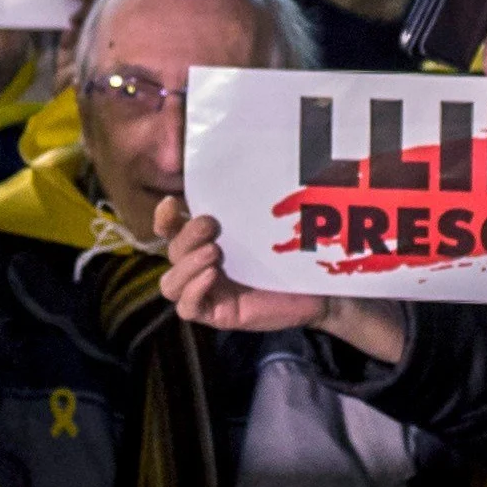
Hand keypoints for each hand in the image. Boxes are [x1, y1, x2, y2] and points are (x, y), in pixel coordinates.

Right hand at [155, 199, 408, 363]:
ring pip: (170, 284)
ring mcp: (208, 292)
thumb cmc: (294, 254)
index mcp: (207, 243)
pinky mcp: (218, 314)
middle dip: (187, 236)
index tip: (173, 202)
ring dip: (187, 265)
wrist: (321, 289)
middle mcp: (202, 266)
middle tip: (213, 226)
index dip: (164, 218)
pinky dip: (193, 291)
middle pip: (172, 252)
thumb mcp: (266, 227)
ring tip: (214, 253)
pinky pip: (187, 308)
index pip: (171, 230)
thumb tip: (236, 172)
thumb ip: (245, 210)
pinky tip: (212, 276)